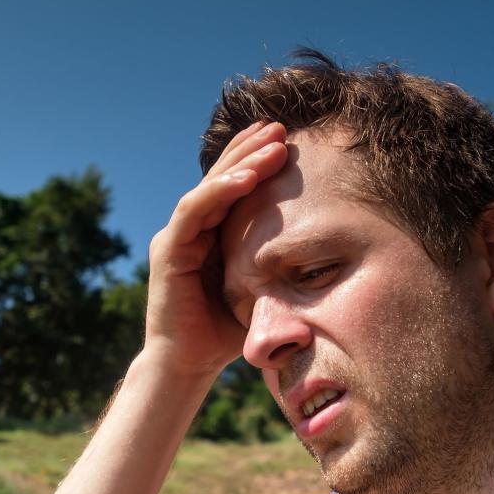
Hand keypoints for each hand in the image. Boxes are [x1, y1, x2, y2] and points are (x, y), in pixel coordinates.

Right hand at [144, 121, 288, 377]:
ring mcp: (176, 238)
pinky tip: (245, 177)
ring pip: (208, 188)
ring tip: (270, 143)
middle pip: (220, 177)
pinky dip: (218, 191)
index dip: (256, 160)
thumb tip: (325, 259)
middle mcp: (191, 230)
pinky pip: (193, 211)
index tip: (287, 140)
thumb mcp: (261, 292)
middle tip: (281, 126)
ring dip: (240, 162)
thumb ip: (278, 270)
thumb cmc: (225, 335)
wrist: (188, 366)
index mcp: (211, 236)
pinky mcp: (168, 251)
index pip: (233, 188)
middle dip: (250, 149)